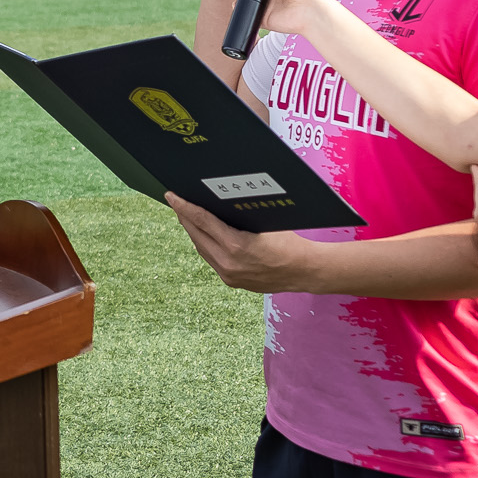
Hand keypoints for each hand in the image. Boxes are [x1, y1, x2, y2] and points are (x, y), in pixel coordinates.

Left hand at [167, 192, 318, 293]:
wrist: (306, 271)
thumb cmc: (290, 241)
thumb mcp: (264, 221)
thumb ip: (239, 215)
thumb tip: (217, 200)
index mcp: (236, 246)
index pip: (202, 220)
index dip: (184, 206)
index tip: (171, 196)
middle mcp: (228, 263)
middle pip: (197, 235)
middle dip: (185, 217)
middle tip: (176, 202)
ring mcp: (229, 275)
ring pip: (202, 249)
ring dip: (194, 232)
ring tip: (188, 216)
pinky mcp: (232, 282)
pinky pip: (211, 259)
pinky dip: (206, 245)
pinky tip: (205, 235)